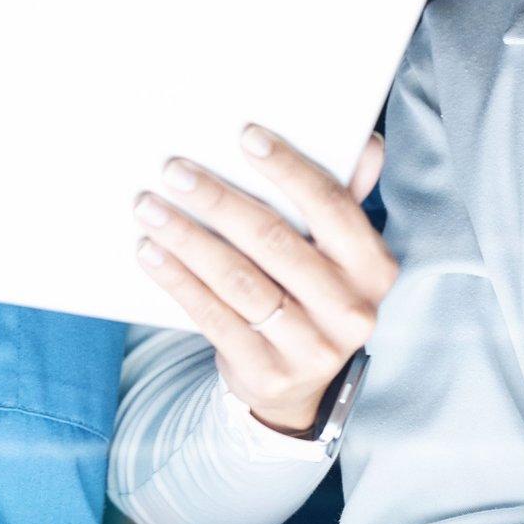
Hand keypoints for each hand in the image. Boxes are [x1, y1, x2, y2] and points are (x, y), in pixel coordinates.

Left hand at [132, 128, 393, 437]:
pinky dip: (178, 280)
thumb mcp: (337, 255)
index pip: (332, 206)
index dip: (289, 168)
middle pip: (274, 240)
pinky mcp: (268, 372)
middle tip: (174, 170)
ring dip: (187, 238)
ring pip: (238, 279)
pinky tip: (150, 252)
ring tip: (150, 207)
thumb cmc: (310, 296)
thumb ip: (344, 200)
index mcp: (373, 268)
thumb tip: (367, 143)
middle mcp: (351, 309)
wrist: (294, 387)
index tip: (245, 136)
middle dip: (218, 200)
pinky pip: (213, 316)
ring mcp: (312, 347)